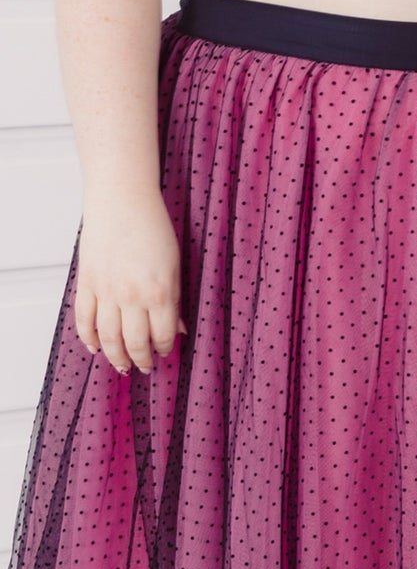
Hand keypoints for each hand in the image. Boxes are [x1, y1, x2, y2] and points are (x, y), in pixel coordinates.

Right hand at [74, 188, 185, 374]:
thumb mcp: (175, 264)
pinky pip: (84, 319)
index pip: (162, 335)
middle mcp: (131, 295)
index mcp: (159, 291)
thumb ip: (175, 299)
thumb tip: (179, 329)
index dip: (164, 349)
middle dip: (141, 360)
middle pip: (134, 342)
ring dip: (115, 356)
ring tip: (122, 366)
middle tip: (144, 368)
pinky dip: (88, 337)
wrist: (122, 201)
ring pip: (108, 337)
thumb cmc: (153, 227)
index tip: (165, 353)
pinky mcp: (87, 282)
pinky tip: (94, 347)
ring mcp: (106, 290)